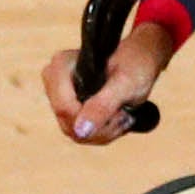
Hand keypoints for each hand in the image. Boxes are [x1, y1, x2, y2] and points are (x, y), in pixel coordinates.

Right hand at [42, 23, 173, 143]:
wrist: (140, 60)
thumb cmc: (135, 64)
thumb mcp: (124, 85)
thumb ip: (102, 106)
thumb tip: (80, 131)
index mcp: (61, 67)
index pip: (64, 108)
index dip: (92, 119)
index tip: (119, 112)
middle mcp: (54, 81)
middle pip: (68, 123)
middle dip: (100, 128)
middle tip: (125, 115)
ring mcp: (58, 96)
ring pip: (74, 132)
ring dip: (104, 131)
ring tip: (123, 115)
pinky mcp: (67, 108)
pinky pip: (79, 133)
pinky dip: (102, 132)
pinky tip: (116, 118)